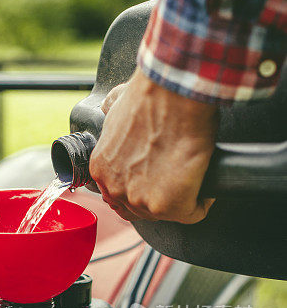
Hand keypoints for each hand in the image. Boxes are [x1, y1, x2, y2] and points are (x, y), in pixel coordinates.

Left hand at [89, 68, 218, 222]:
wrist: (175, 93)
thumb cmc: (152, 96)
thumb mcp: (116, 105)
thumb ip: (111, 117)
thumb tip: (110, 106)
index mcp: (102, 168)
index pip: (120, 194)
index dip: (143, 186)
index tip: (158, 177)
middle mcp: (115, 188)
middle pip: (142, 208)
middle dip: (160, 195)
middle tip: (177, 177)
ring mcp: (139, 200)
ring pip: (166, 213)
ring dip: (182, 198)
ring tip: (192, 178)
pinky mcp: (166, 205)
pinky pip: (192, 213)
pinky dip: (203, 201)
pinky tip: (205, 184)